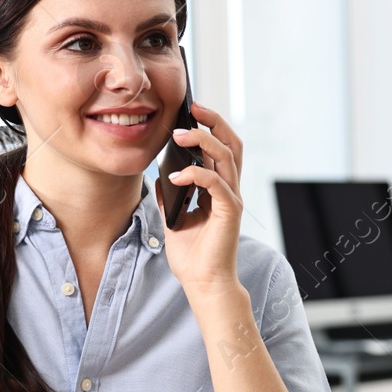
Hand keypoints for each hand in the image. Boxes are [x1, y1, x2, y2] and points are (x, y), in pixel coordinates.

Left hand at [160, 102, 245, 299]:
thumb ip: (171, 195)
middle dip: (214, 122)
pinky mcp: (228, 213)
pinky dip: (196, 174)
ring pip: (226, 157)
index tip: (191, 111)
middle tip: (193, 108)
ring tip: (179, 134)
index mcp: (219, 189)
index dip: (210, 126)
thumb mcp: (174, 218)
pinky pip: (215, 184)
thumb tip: (159, 174)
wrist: (203, 283)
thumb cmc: (193, 255)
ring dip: (203, 141)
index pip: (221, 148)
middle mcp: (229, 190)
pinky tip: (177, 174)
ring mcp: (231, 200)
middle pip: (231, 144)